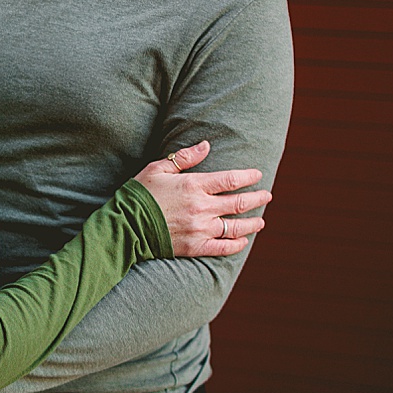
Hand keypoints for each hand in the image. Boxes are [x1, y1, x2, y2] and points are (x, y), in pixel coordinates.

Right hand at [134, 140, 270, 257]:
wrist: (125, 226)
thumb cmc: (140, 194)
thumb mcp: (158, 168)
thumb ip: (185, 157)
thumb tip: (207, 145)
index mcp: (194, 185)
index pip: (231, 180)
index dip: (248, 177)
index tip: (258, 175)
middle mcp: (201, 208)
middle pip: (239, 203)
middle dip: (257, 199)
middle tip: (267, 196)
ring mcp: (200, 229)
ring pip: (236, 227)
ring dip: (252, 223)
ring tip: (261, 221)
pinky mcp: (195, 247)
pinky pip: (223, 248)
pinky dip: (236, 245)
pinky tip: (243, 241)